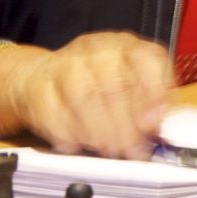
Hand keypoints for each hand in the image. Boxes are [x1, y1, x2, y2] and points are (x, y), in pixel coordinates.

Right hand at [0, 31, 173, 157]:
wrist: (41, 77)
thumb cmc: (96, 83)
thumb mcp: (129, 86)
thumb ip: (148, 104)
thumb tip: (158, 128)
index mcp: (127, 46)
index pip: (147, 59)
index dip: (154, 93)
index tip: (153, 124)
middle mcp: (98, 48)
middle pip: (115, 84)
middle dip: (125, 125)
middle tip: (130, 151)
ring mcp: (65, 63)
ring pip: (84, 96)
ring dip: (99, 131)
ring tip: (108, 151)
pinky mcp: (38, 85)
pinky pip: (53, 112)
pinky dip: (68, 134)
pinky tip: (77, 145)